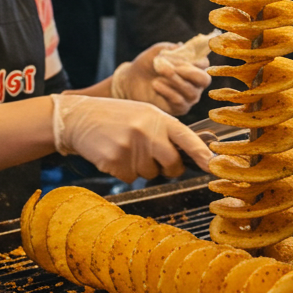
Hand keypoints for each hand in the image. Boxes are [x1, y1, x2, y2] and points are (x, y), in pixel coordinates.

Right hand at [52, 94, 213, 182]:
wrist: (79, 118)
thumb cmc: (117, 117)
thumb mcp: (144, 114)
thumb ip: (165, 131)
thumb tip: (191, 155)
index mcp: (158, 117)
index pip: (186, 138)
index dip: (201, 153)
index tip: (213, 165)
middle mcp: (147, 131)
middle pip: (172, 165)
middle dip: (167, 168)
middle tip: (152, 157)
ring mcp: (130, 147)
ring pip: (150, 174)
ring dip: (141, 167)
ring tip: (125, 147)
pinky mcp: (114, 161)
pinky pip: (130, 178)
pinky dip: (124, 171)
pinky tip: (114, 154)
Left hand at [111, 42, 211, 115]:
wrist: (131, 80)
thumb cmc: (148, 64)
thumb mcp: (157, 52)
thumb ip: (170, 48)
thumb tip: (181, 46)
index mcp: (193, 67)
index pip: (204, 64)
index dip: (196, 60)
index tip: (182, 56)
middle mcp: (195, 83)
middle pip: (204, 80)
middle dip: (190, 73)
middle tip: (174, 68)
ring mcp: (188, 97)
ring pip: (191, 92)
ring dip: (175, 81)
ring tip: (160, 72)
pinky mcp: (178, 108)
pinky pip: (180, 102)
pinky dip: (168, 92)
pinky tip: (156, 84)